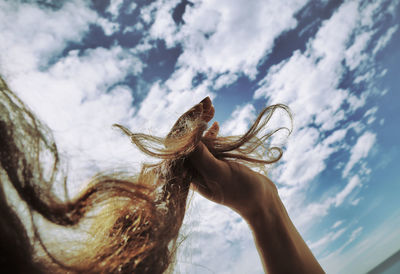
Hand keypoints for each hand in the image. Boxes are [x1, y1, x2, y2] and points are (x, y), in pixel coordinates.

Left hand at [186, 98, 277, 219]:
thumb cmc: (241, 191)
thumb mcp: (221, 173)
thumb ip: (202, 157)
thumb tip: (186, 137)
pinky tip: (216, 124)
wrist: (261, 201)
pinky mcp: (214, 163)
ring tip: (211, 106)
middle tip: (207, 101)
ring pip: (196, 138)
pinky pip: (206, 143)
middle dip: (194, 117)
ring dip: (202, 120)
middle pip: (185, 138)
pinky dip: (210, 131)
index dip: (186, 123)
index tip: (199, 109)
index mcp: (186, 174)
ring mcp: (203, 166)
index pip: (177, 144)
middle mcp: (191, 170)